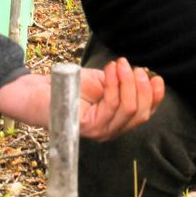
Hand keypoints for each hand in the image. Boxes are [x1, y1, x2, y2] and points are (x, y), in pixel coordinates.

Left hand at [0, 58, 164, 141]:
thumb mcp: (104, 82)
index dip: (155, 97)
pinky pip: (111, 106)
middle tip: (133, 66)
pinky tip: (111, 70)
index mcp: (117, 121)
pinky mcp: (88, 127)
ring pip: (129, 109)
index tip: (156, 77)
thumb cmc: (70, 86)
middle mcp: (110, 131)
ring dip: (128, 82)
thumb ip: (123, 84)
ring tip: (119, 64)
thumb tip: (146, 75)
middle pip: (141, 114)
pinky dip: (115, 85)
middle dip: (142, 87)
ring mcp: (99, 132)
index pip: (145, 114)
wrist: (39, 91)